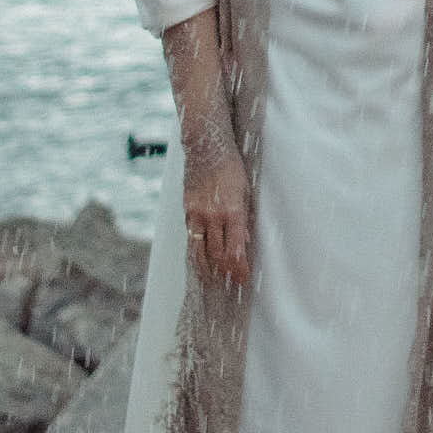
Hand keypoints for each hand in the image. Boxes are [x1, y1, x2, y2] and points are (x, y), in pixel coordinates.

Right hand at [185, 151, 253, 288]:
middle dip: (224, 272)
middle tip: (230, 285)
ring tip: (213, 281)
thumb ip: (244, 218)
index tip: (243, 280)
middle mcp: (212, 215)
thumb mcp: (246, 191)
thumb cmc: (231, 167)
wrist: (206, 147)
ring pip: (199, 251)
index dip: (239, 268)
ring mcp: (196, 214)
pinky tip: (200, 261)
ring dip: (207, 268)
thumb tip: (245, 242)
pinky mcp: (186, 211)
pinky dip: (196, 252)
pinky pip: (191, 238)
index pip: (235, 249)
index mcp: (232, 210)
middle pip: (216, 254)